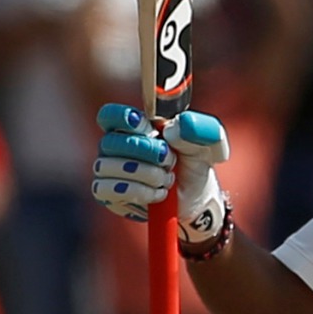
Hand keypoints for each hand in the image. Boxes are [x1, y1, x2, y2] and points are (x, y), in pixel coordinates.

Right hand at [93, 104, 229, 241]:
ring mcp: (108, 169)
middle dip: (147, 151)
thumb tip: (172, 129)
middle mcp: (115, 145)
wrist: (194, 198)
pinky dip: (140, 192)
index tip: (144, 125)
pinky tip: (156, 193)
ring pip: (110, 167)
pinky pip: (110, 190)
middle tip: (170, 160)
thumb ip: (195, 131)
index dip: (123, 118)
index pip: (111, 115)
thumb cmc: (194, 164)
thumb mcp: (205, 146)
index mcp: (135, 126)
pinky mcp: (107, 194)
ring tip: (166, 179)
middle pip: (113, 141)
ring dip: (147, 174)